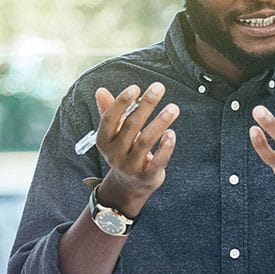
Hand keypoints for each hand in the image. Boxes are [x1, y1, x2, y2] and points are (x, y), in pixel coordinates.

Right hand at [93, 83, 178, 215]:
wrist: (128, 186)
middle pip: (131, 126)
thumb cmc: (124, 150)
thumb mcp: (114, 134)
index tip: (136, 87)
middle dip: (146, 105)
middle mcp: (114, 154)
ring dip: (160, 122)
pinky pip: (157, 161)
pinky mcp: (146, 177)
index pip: (110, 119)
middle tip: (159, 87)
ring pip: (146, 142)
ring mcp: (130, 167)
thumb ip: (109, 112)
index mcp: (104, 141)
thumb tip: (100, 90)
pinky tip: (172, 133)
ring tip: (173, 108)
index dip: (121, 102)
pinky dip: (166, 147)